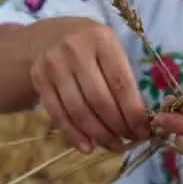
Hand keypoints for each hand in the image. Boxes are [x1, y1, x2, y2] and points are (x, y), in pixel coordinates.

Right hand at [30, 20, 150, 153]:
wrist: (48, 35)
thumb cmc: (90, 45)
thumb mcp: (109, 48)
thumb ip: (122, 77)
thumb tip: (139, 119)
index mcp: (102, 39)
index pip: (121, 83)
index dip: (134, 112)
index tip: (143, 131)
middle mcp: (75, 50)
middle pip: (100, 100)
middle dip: (118, 127)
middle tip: (130, 141)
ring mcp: (54, 65)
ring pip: (79, 111)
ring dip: (99, 135)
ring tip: (114, 146)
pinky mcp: (38, 79)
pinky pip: (58, 113)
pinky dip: (74, 134)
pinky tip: (88, 147)